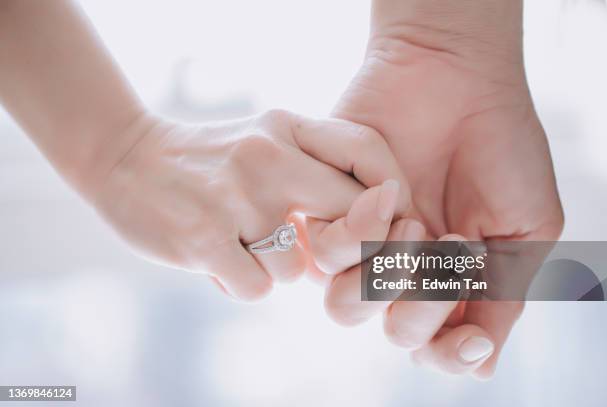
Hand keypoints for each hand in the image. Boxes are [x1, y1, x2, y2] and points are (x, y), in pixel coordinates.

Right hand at [91, 109, 410, 300]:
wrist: (124, 157)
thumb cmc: (211, 160)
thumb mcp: (266, 140)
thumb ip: (317, 171)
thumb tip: (373, 229)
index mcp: (288, 128)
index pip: (369, 151)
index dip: (391, 195)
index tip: (386, 221)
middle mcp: (268, 157)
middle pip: (357, 219)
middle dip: (350, 248)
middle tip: (319, 253)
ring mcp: (237, 198)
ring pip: (299, 270)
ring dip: (275, 268)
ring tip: (240, 243)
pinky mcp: (203, 238)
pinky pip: (258, 288)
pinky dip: (241, 282)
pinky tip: (216, 258)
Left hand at [326, 1, 563, 377]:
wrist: (455, 79)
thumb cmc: (500, 149)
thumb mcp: (524, 230)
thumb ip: (502, 300)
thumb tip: (481, 365)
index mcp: (451, 283)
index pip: (438, 347)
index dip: (451, 353)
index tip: (471, 336)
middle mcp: (404, 273)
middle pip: (395, 333)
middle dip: (424, 303)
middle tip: (452, 245)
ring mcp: (365, 246)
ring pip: (346, 306)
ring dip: (388, 269)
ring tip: (413, 218)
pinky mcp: (329, 214)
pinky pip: (322, 256)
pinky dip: (357, 231)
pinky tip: (385, 195)